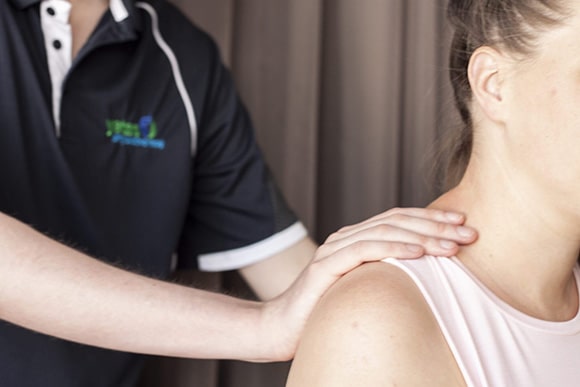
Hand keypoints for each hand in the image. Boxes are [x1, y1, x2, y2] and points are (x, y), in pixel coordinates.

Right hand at [257, 207, 476, 360]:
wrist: (282, 328)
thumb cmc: (324, 311)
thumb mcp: (362, 287)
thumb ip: (386, 273)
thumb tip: (427, 274)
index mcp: (356, 239)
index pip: (399, 219)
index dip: (432, 217)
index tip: (463, 221)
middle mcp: (346, 237)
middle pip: (397, 221)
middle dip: (436, 224)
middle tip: (470, 231)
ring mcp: (334, 249)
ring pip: (385, 231)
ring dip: (423, 235)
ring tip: (453, 244)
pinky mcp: (324, 266)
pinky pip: (364, 250)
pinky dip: (394, 248)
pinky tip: (418, 253)